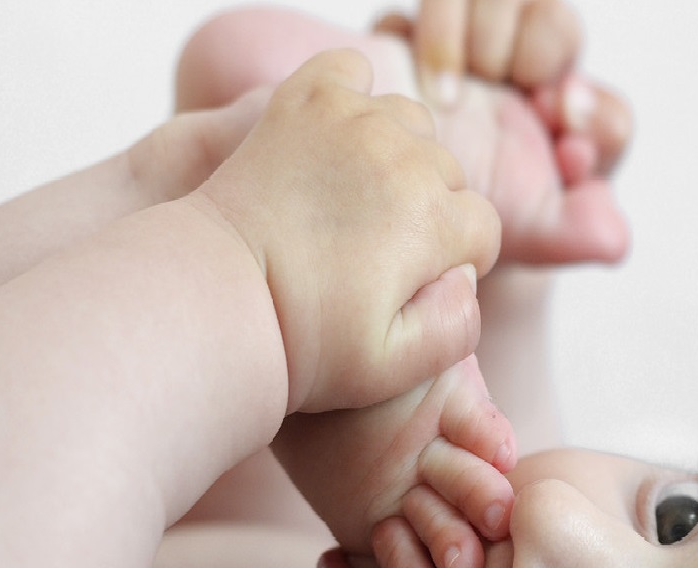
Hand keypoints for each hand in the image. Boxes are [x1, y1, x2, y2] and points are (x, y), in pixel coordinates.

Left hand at [192, 49, 501, 412]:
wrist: (216, 302)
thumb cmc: (302, 341)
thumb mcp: (395, 368)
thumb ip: (457, 328)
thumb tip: (467, 277)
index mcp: (434, 220)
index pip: (481, 230)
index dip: (454, 261)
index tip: (412, 282)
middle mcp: (402, 158)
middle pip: (448, 175)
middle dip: (428, 211)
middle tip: (374, 250)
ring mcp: (352, 121)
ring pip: (410, 123)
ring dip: (398, 156)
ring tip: (356, 200)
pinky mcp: (304, 102)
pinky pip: (351, 70)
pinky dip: (351, 94)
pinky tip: (335, 139)